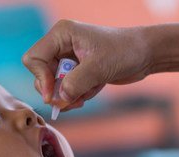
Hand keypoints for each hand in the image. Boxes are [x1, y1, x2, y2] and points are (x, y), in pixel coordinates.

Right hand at [22, 20, 152, 110]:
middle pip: (42, 75)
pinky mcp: (78, 71)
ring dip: (70, 95)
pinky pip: (68, 89)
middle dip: (57, 90)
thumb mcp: (98, 68)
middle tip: (75, 99)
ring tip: (88, 93)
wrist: (145, 54)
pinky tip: (95, 89)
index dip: (41, 79)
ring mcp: (69, 59)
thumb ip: (75, 83)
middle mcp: (61, 45)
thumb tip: (59, 99)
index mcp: (61, 35)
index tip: (53, 96)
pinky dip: (79, 95)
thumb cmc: (124, 51)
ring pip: (55, 85)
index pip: (34, 59)